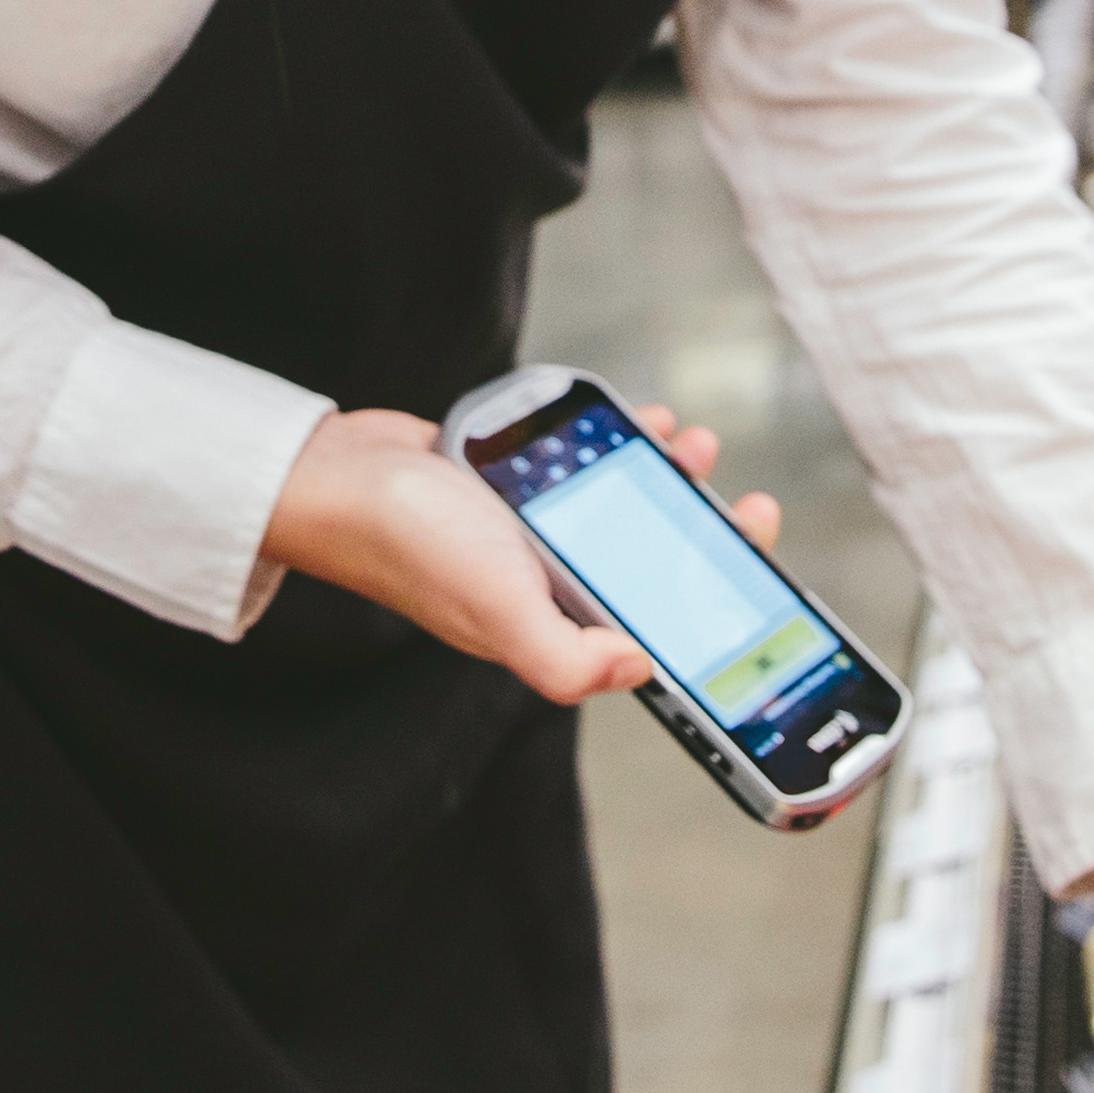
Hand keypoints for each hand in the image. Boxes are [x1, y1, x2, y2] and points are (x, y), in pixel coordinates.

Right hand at [259, 400, 774, 704]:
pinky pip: (587, 467)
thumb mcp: (497, 611)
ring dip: (671, 478)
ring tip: (691, 444)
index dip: (714, 606)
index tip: (757, 569)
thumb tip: (642, 670)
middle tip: (744, 502)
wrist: (336, 476)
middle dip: (708, 534)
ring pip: (627, 508)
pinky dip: (619, 444)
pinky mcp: (516, 486)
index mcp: (556, 628)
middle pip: (653, 564)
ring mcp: (533, 533)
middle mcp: (551, 586)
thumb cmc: (410, 545)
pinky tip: (634, 422)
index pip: (656, 626)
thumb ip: (565, 659)